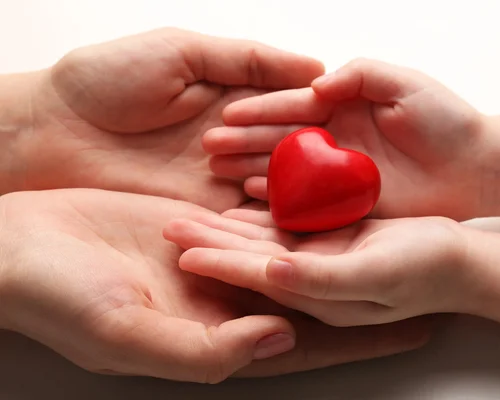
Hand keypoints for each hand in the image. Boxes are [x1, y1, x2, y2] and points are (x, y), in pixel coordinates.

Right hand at [0, 190, 429, 382]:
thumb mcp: (127, 334)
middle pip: (315, 298)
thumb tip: (281, 335)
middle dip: (368, 288)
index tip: (419, 327)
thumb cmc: (58, 300)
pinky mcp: (201, 224)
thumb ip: (208, 349)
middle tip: (423, 272)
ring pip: (294, 254)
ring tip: (391, 233)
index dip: (365, 339)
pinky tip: (332, 197)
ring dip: (340, 246)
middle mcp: (226, 301)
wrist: (17, 245)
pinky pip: (262, 217)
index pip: (310, 342)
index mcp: (218, 337)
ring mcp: (217, 261)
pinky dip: (297, 210)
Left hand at [9, 28, 323, 211]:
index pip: (292, 102)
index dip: (312, 107)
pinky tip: (292, 214)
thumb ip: (248, 61)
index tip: (339, 111)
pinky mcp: (209, 210)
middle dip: (307, 149)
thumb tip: (316, 67)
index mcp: (236, 94)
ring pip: (278, 182)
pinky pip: (250, 216)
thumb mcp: (182, 52)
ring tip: (321, 190)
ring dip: (295, 183)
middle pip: (291, 145)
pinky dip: (270, 214)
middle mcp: (239, 137)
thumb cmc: (108, 80)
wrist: (56, 133)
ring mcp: (226, 176)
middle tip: (334, 158)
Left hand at [163, 205, 469, 326]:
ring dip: (226, 229)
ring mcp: (318, 261)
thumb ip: (322, 279)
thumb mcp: (374, 274)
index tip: (182, 250)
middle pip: (250, 260)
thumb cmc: (424, 271)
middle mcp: (309, 281)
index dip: (219, 264)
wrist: (458, 260)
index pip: (256, 278)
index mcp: (315, 297)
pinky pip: (287, 226)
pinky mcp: (330, 241)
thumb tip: (273, 272)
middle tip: (172, 225)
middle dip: (210, 243)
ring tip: (192, 214)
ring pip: (262, 242)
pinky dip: (260, 215)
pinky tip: (240, 205)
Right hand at [205, 58, 494, 219]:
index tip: (227, 116)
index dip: (261, 110)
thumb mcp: (402, 82)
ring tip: (219, 171)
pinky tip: (252, 194)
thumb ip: (359, 75)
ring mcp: (337, 173)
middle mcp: (334, 140)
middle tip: (209, 147)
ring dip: (252, 168)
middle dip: (244, 141)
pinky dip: (279, 197)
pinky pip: (307, 200)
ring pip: (287, 170)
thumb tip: (315, 84)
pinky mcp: (347, 203)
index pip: (294, 106)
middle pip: (281, 139)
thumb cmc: (446, 119)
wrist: (476, 166)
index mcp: (343, 106)